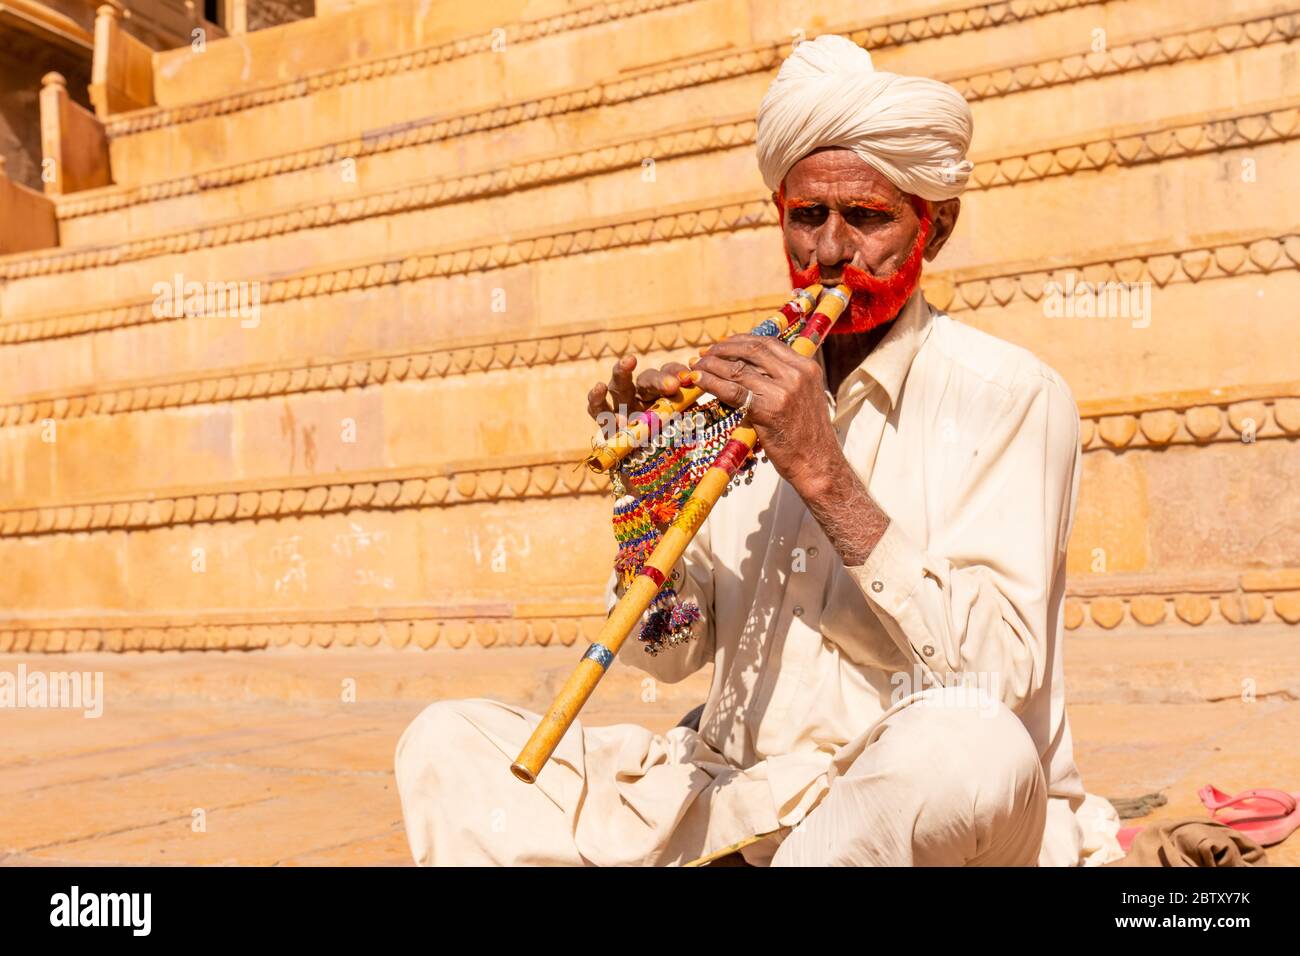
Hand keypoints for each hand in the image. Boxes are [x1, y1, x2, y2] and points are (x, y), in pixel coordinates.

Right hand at [586, 355, 692, 439]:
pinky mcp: (606, 424)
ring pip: (618, 386)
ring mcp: (622, 409)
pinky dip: (596, 399)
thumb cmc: (673, 449)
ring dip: (622, 372)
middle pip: (646, 379)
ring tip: (629, 361)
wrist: (655, 476)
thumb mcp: (687, 432)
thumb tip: (698, 397)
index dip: (677, 373)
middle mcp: (642, 398)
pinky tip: (600, 390)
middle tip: (672, 385)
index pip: (669, 375)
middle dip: (658, 379)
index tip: (687, 379)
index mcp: (663, 395)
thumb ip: (692, 416)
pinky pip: (597, 410)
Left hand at [689, 335, 841, 495]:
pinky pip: (733, 391)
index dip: (740, 341)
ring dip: (712, 365)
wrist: (817, 463)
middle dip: (723, 349)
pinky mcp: (768, 410)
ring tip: (695, 366)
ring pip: (738, 369)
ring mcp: (783, 391)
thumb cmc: (807, 435)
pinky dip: (711, 383)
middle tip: (704, 354)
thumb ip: (783, 379)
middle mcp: (796, 374)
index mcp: (806, 367)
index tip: (723, 345)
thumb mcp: (803, 397)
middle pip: (751, 350)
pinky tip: (698, 381)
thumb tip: (752, 369)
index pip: (768, 343)